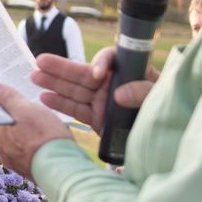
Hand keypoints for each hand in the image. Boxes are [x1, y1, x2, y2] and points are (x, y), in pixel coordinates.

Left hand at [0, 83, 71, 179]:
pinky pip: (28, 151)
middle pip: (4, 127)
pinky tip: (45, 138)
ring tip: (40, 121)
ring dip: (24, 130)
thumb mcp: (26, 110)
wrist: (63, 169)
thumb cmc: (43, 136)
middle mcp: (2, 151)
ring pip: (17, 140)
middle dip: (13, 116)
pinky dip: (33, 143)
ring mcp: (16, 163)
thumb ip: (8, 98)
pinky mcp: (30, 170)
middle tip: (28, 105)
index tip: (7, 94)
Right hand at [31, 49, 156, 132]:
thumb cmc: (167, 111)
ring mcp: (102, 101)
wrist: (165, 141)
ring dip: (54, 83)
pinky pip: (76, 109)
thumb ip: (142, 92)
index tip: (97, 75)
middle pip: (83, 73)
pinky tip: (44, 97)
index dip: (100, 63)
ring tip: (34, 76)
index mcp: (129, 73)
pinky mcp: (96, 118)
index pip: (110, 60)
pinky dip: (60, 104)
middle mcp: (112, 85)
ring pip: (75, 90)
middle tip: (41, 61)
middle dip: (62, 68)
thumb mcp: (158, 98)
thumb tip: (119, 94)